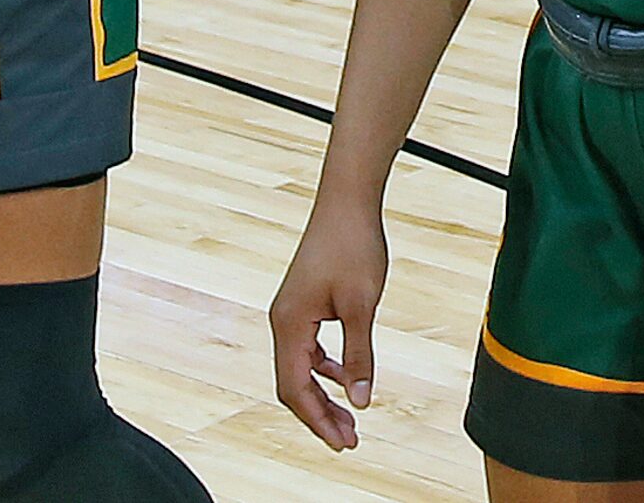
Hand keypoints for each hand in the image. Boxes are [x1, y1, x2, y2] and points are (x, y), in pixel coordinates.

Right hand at [270, 200, 389, 450]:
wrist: (347, 202)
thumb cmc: (353, 246)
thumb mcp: (361, 305)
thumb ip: (359, 355)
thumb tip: (360, 400)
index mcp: (288, 325)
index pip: (295, 389)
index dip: (317, 420)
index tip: (343, 442)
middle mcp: (282, 321)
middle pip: (294, 383)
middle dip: (320, 413)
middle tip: (349, 439)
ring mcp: (291, 311)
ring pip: (301, 367)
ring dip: (324, 393)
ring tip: (350, 416)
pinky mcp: (304, 303)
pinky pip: (308, 348)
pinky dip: (326, 367)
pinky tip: (347, 375)